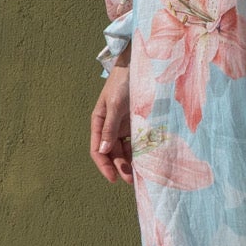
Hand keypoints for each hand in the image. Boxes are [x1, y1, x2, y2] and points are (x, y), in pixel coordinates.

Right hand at [90, 50, 133, 183]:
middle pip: (113, 153)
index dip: (104, 166)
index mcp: (99, 122)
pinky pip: (137, 141)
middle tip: (132, 180)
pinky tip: (147, 159)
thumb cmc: (123, 82)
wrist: (140, 65)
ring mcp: (124, 125)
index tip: (114, 178)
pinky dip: (141, 151)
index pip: (98, 150)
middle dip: (121, 167)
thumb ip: (110, 128)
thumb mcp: (115, 105)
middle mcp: (110, 126)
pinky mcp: (137, 123)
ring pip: (126, 149)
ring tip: (141, 174)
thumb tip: (103, 151)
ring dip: (131, 161)